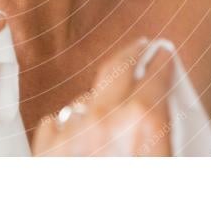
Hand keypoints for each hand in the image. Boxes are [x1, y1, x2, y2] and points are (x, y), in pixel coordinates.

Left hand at [32, 37, 174, 155]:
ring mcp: (69, 135)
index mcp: (140, 126)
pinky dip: (70, 125)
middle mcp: (102, 123)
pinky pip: (59, 122)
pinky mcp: (45, 151)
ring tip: (110, 105)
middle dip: (131, 54)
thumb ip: (161, 131)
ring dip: (99, 99)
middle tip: (141, 46)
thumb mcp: (165, 164)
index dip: (161, 62)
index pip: (156, 78)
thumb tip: (161, 109)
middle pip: (117, 70)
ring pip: (86, 99)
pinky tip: (79, 135)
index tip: (163, 53)